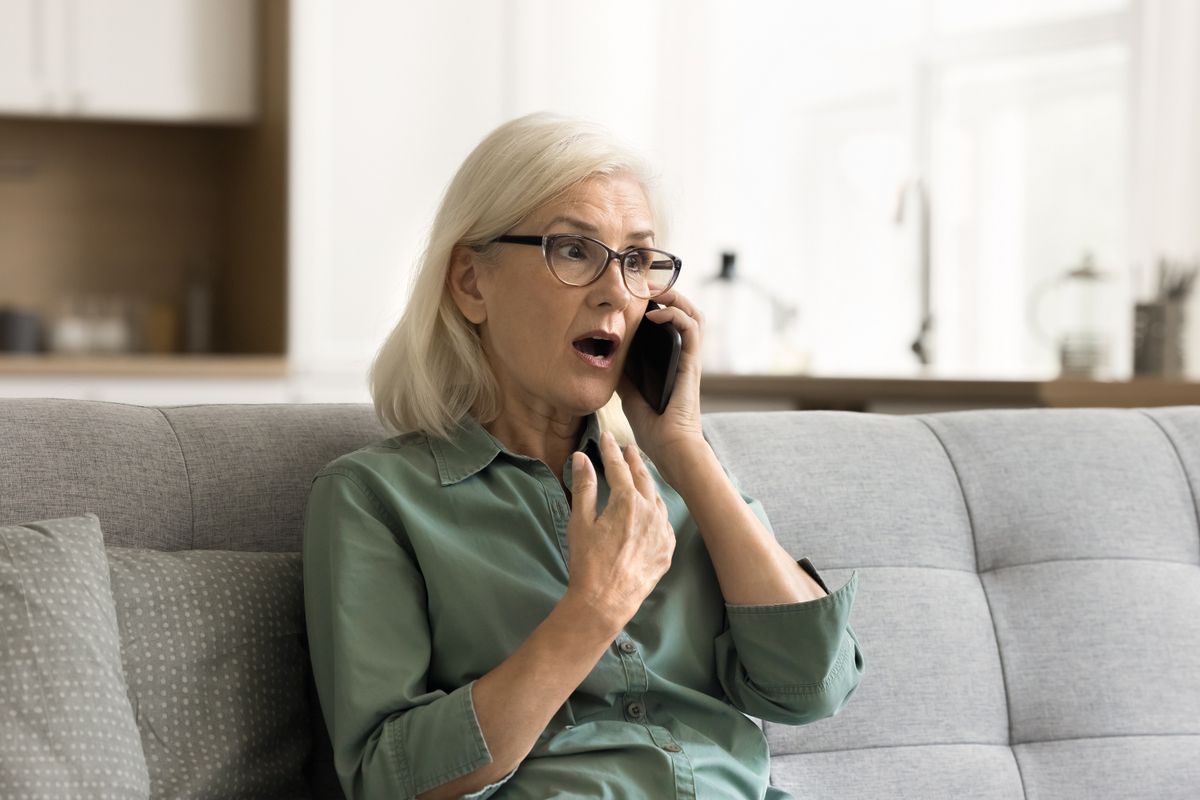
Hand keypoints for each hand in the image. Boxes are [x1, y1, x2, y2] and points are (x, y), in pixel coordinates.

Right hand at [563, 431, 675, 628]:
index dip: (610, 451)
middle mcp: (651, 512)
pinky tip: (652, 509)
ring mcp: (662, 532)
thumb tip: (582, 457)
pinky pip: (664, 522)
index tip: (606, 437)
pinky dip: (657, 510)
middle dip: (634, 461)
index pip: (618, 468)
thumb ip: (584, 486)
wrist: (605, 602)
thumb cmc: (588, 562)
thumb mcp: (580, 522)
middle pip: (642, 479)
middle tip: (628, 448)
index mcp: (628, 502)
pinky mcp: (667, 550)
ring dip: (648, 484)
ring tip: (641, 474)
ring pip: (657, 499)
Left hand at [616, 287, 706, 466]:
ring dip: (674, 297)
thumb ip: (624, 377)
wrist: (669, 449)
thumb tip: (607, 360)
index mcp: (672, 362)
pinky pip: (691, 329)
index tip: (635, 292)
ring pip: (694, 314)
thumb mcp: (630, 396)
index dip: (657, 302)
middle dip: (665, 292)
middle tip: (642, 284)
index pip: (671, 322)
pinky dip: (675, 314)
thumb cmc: (654, 429)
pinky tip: (655, 313)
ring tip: (653, 291)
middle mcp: (683, 356)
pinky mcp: (692, 364)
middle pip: (685, 311)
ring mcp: (689, 359)